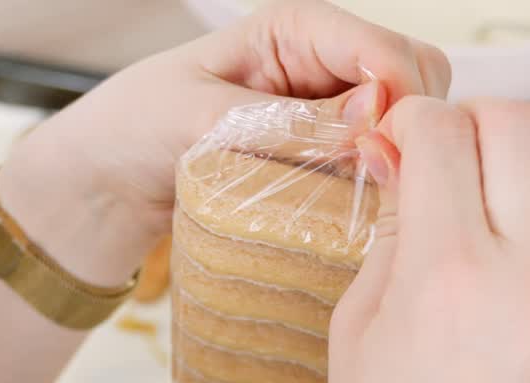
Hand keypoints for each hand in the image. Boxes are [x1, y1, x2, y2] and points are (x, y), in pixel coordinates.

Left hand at [0, 0, 449, 284]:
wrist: (110, 178)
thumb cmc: (138, 126)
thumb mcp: (204, 117)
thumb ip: (292, 119)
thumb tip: (374, 114)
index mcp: (296, 29)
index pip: (385, 50)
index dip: (397, 97)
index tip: (379, 148)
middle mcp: (326, 62)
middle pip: (419, 78)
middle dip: (410, 124)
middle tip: (375, 175)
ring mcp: (335, 110)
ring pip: (411, 123)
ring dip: (399, 158)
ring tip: (361, 195)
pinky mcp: (333, 155)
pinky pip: (385, 162)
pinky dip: (383, 183)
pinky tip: (356, 206)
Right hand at [326, 97, 529, 382]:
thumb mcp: (356, 330)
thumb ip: (389, 233)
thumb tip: (398, 161)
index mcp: (447, 275)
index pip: (442, 134)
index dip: (406, 122)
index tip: (388, 143)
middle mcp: (521, 274)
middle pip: (523, 126)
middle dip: (470, 118)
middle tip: (433, 152)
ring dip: (514, 158)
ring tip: (468, 193)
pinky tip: (498, 236)